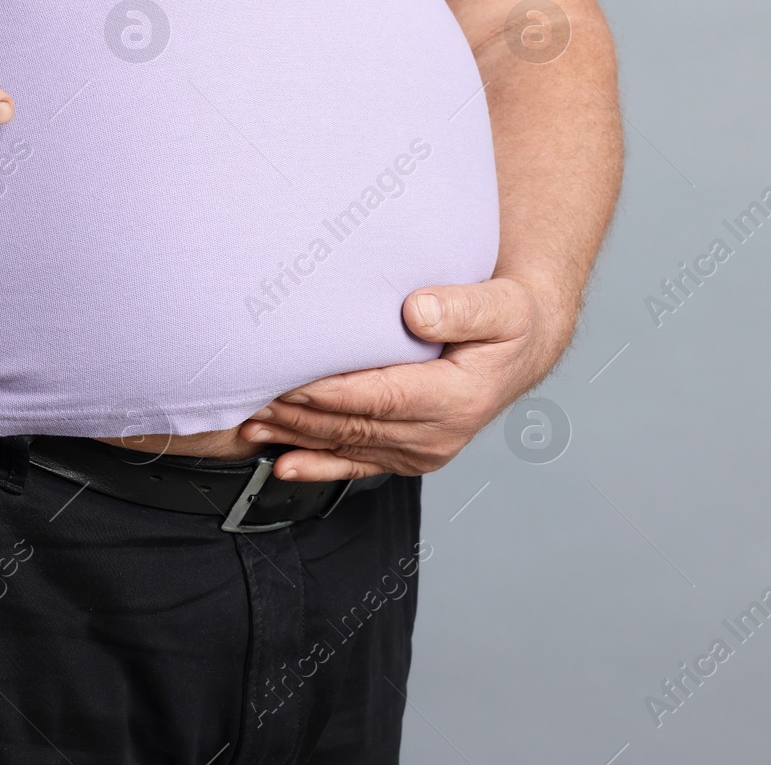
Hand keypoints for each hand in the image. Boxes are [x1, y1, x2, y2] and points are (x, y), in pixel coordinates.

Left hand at [237, 275, 576, 481]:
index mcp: (458, 399)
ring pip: (348, 447)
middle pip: (356, 426)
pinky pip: (356, 465)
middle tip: (250, 397)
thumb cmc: (509, 319)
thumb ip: (463, 308)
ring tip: (250, 422)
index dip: (331, 392)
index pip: (381, 397)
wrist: (520, 349)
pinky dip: (316, 465)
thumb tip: (417, 311)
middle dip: (299, 415)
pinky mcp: (408, 456)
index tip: (287, 379)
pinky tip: (281, 464)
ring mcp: (423, 451)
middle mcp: (440, 435)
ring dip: (297, 437)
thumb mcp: (502, 305)